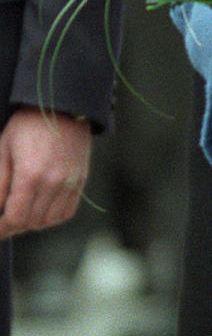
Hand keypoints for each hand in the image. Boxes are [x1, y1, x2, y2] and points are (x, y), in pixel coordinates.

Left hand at [0, 108, 91, 239]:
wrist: (62, 106)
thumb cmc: (26, 126)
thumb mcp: (4, 150)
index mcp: (30, 175)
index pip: (14, 218)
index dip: (1, 229)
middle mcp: (54, 182)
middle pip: (30, 222)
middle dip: (12, 226)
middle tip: (2, 220)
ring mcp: (70, 182)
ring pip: (48, 221)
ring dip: (31, 222)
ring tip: (20, 212)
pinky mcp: (81, 180)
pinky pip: (66, 212)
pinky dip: (51, 217)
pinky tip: (39, 208)